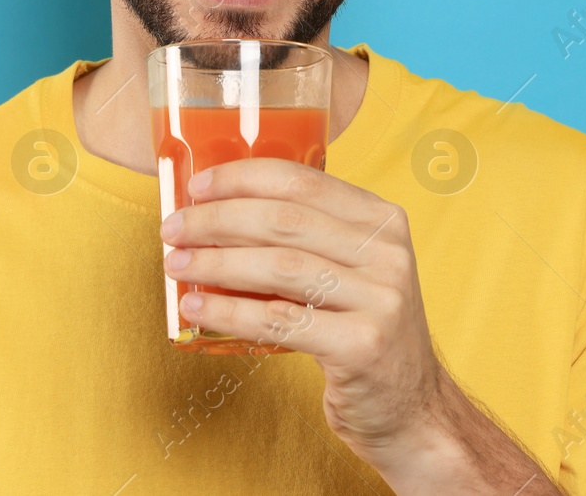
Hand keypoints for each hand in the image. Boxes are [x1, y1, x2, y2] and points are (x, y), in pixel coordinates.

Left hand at [158, 158, 447, 467]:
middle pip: (284, 220)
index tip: (197, 188)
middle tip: (173, 229)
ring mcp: (381, 299)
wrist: (413, 408)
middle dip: (217, 220)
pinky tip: (197, 308)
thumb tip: (218, 212)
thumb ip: (307, 239)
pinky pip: (278, 320)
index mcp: (382, 220)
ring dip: (216, 264)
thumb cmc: (363, 331)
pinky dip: (229, 311)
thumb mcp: (351, 271)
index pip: (303, 180)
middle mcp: (387, 252)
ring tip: (176, 265)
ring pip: (278, 267)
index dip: (242, 178)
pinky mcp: (363, 345)